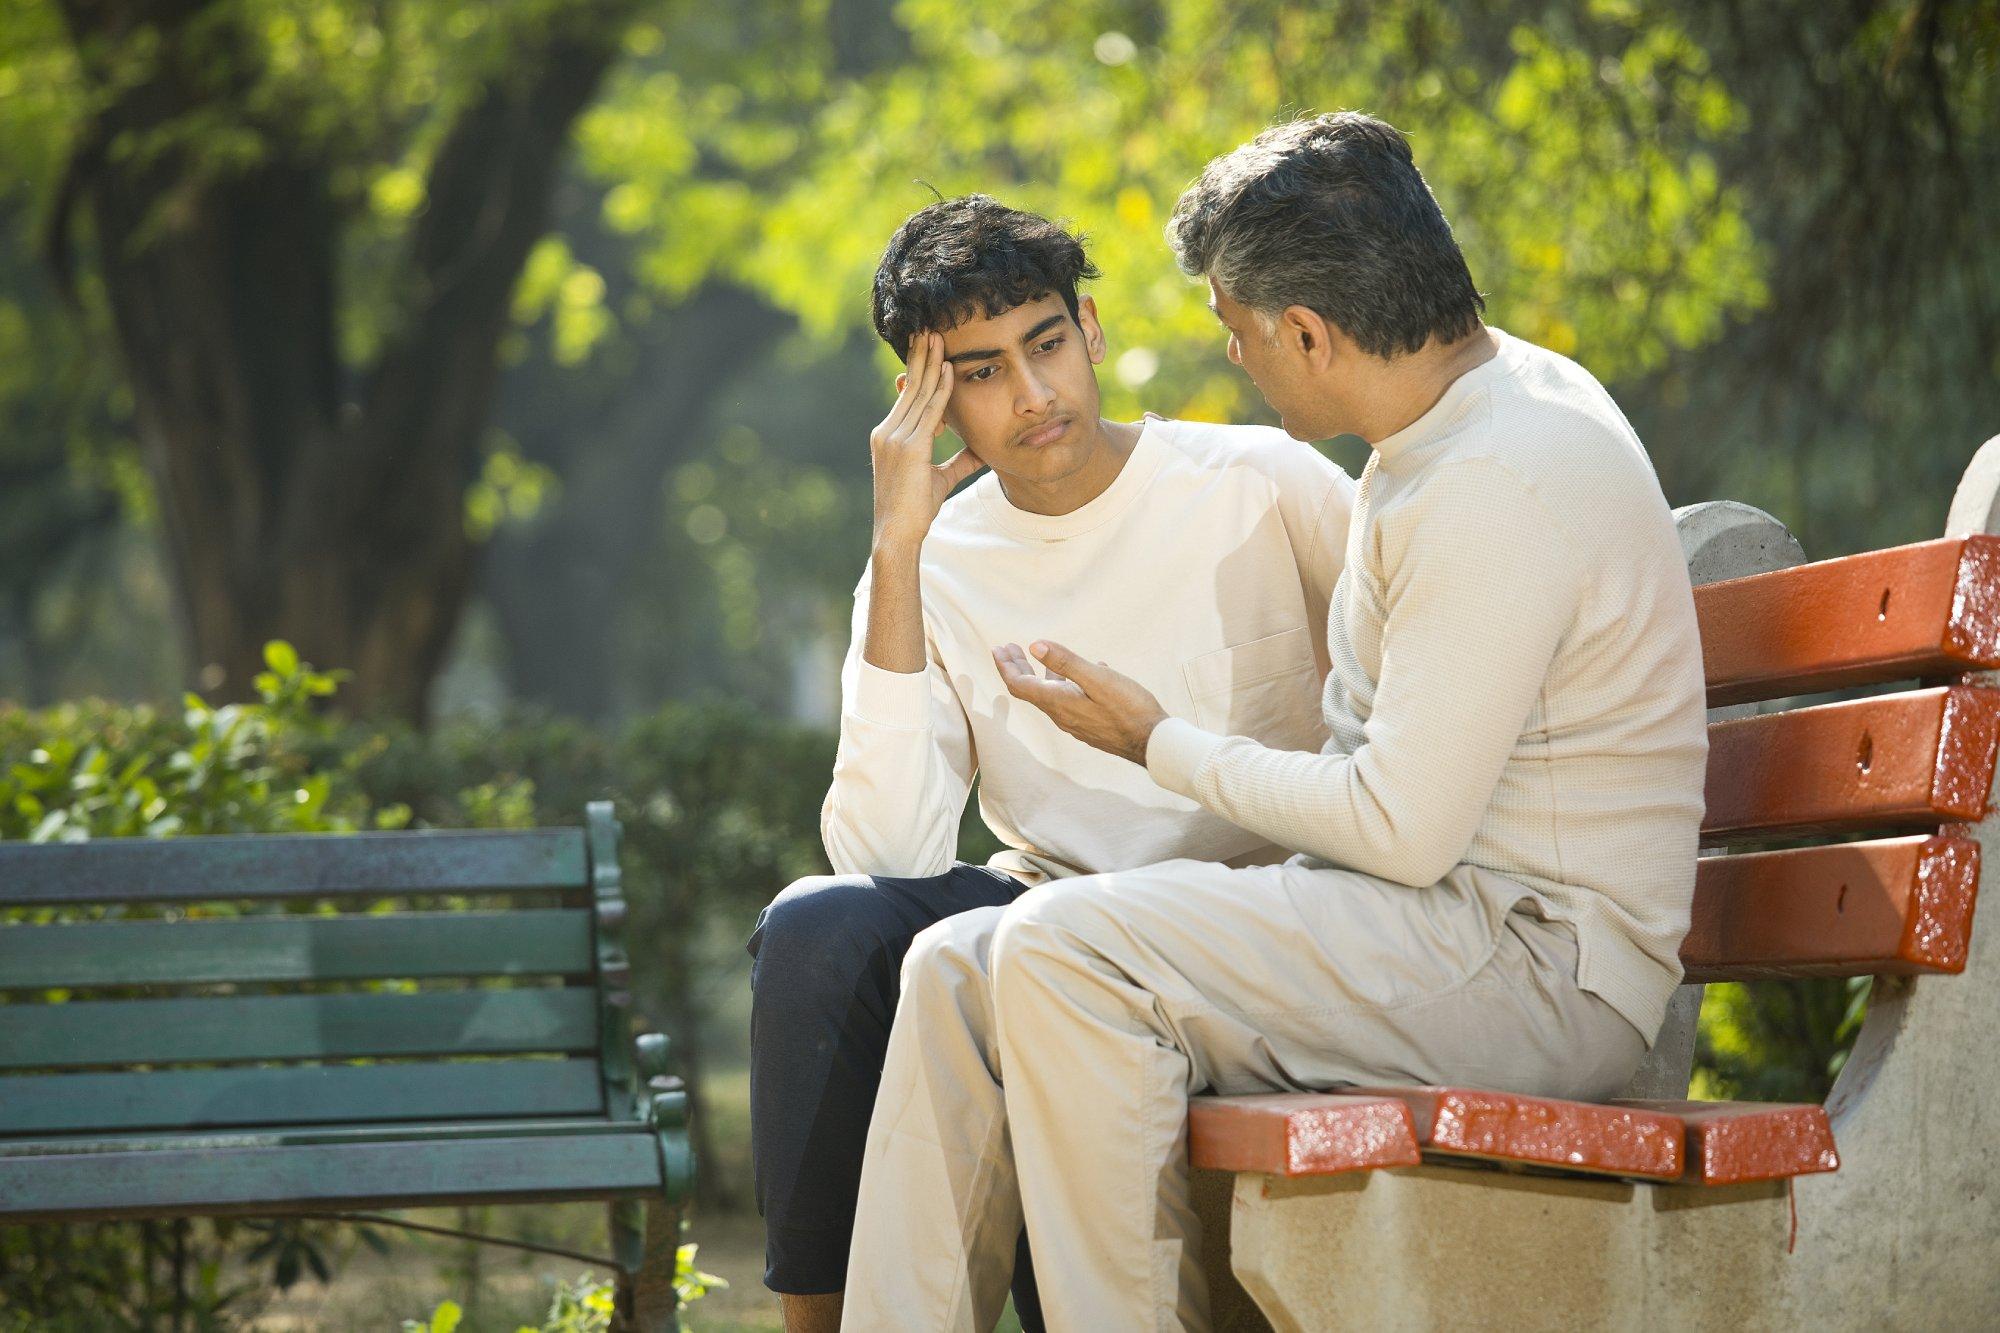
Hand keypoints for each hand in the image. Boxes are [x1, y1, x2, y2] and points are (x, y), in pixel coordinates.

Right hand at [871, 331, 983, 547]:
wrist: (897, 534)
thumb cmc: (915, 510)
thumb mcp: (940, 479)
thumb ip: (960, 461)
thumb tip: (983, 449)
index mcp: (889, 435)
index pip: (909, 396)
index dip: (919, 371)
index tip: (928, 348)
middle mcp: (888, 431)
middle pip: (911, 387)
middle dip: (922, 357)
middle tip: (931, 329)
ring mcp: (895, 437)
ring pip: (919, 394)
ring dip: (931, 364)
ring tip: (938, 337)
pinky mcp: (908, 447)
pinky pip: (929, 412)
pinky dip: (940, 390)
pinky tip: (950, 370)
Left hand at [993, 640, 1168, 766]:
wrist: (1153, 742)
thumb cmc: (1129, 708)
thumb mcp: (1097, 679)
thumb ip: (1066, 662)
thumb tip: (1034, 646)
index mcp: (1059, 703)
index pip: (1019, 685)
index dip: (1005, 666)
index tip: (997, 649)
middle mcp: (1062, 715)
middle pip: (1029, 690)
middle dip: (1017, 667)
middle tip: (1008, 648)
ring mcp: (1076, 721)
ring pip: (1049, 695)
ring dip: (1039, 673)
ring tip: (1038, 655)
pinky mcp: (1089, 724)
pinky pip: (1068, 700)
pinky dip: (1064, 683)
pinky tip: (1081, 672)